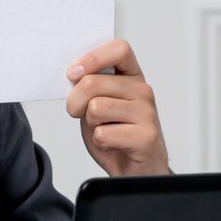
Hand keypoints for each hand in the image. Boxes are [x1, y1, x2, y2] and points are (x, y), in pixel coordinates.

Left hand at [66, 39, 169, 176]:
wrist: (137, 171)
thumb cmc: (116, 135)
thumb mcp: (98, 105)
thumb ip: (90, 87)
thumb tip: (74, 74)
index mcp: (131, 77)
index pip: (119, 49)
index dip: (92, 57)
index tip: (73, 73)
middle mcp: (142, 90)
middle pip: (93, 82)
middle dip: (75, 101)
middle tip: (79, 113)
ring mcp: (147, 112)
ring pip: (96, 107)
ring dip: (91, 124)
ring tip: (104, 130)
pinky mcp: (146, 136)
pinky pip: (104, 133)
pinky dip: (100, 142)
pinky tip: (113, 144)